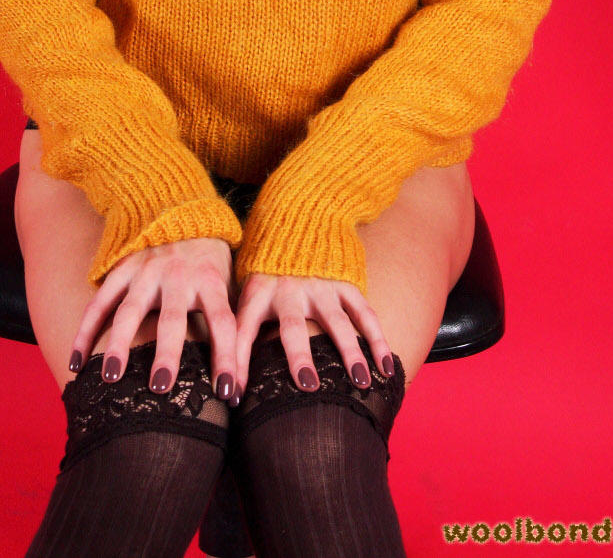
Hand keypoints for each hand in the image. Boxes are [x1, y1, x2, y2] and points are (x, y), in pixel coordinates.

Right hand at [69, 236, 239, 402]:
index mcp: (210, 281)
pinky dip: (86, 331)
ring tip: (112, 377)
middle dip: (167, 353)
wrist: (181, 209)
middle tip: (162, 387)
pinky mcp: (122, 269)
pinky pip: (100, 302)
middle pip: (172, 319)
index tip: (227, 391)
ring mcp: (146, 272)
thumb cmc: (209, 259)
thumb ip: (231, 318)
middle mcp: (177, 277)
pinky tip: (78, 362)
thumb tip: (243, 371)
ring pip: (130, 310)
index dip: (228, 356)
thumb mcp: (228, 281)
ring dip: (120, 344)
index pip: (223, 322)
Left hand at [233, 272, 395, 396]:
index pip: (241, 330)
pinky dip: (377, 340)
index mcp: (258, 292)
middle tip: (307, 384)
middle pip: (292, 326)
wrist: (298, 218)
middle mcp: (288, 290)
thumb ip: (238, 329)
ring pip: (337, 322)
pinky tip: (384, 367)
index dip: (234, 362)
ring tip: (360, 381)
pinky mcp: (344, 284)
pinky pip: (363, 314)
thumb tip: (228, 384)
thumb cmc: (267, 271)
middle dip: (298, 355)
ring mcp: (320, 287)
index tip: (231, 393)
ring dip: (349, 352)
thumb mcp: (246, 291)